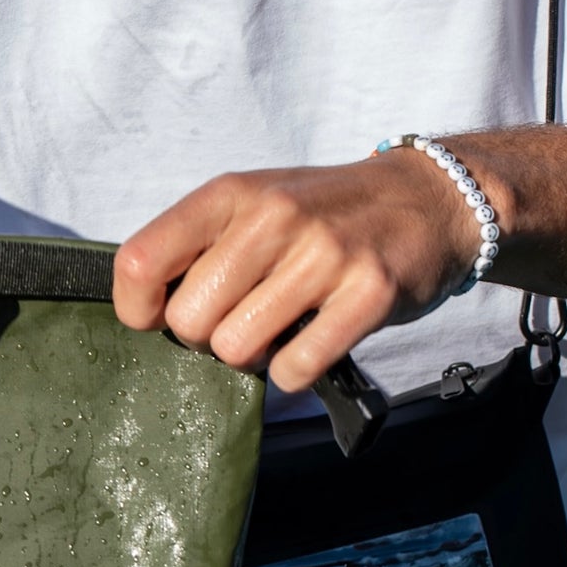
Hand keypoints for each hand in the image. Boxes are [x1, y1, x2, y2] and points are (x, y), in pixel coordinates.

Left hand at [112, 157, 484, 391]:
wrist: (428, 199)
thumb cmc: (323, 215)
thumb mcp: (254, 204)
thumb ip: (197, 246)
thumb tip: (146, 312)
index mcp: (230, 193)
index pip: (138, 262)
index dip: (139, 309)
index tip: (161, 317)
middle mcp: (273, 216)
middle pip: (188, 321)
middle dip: (205, 339)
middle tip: (240, 321)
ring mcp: (323, 255)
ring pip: (236, 349)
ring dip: (252, 357)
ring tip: (277, 330)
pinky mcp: (367, 294)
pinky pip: (296, 368)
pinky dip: (294, 372)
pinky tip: (310, 345)